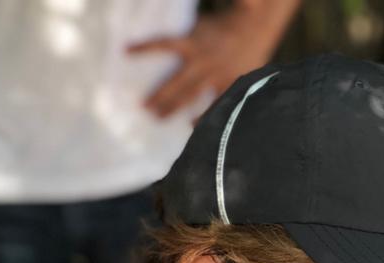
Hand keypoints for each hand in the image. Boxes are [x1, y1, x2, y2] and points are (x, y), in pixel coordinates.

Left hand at [129, 4, 292, 118]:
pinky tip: (192, 126)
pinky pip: (215, 103)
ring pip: (193, 95)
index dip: (146, 48)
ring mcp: (217, 75)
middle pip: (177, 82)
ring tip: (159, 118)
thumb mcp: (204, 21)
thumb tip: (180, 15)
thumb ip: (186, 29)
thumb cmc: (226, 23)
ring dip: (175, 107)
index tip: (126, 51)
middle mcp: (203, 60)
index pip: (164, 44)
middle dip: (160, 95)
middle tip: (142, 108)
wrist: (258, 27)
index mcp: (194, 42)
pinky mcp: (231, 84)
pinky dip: (205, 115)